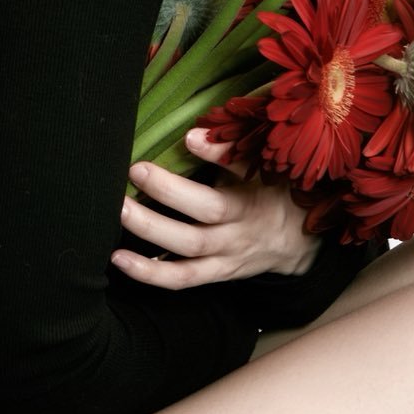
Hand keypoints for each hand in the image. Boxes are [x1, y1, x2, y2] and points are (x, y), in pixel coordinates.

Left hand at [111, 126, 323, 289]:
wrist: (295, 244)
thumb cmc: (269, 195)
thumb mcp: (260, 170)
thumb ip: (230, 152)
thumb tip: (192, 134)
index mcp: (255, 193)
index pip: (242, 170)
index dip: (217, 154)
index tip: (188, 138)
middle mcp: (242, 226)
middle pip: (208, 211)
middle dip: (169, 191)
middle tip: (134, 170)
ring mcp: (228, 254)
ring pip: (189, 247)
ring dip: (151, 230)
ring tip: (119, 213)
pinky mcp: (216, 274)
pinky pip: (182, 279)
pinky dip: (151, 273)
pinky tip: (120, 260)